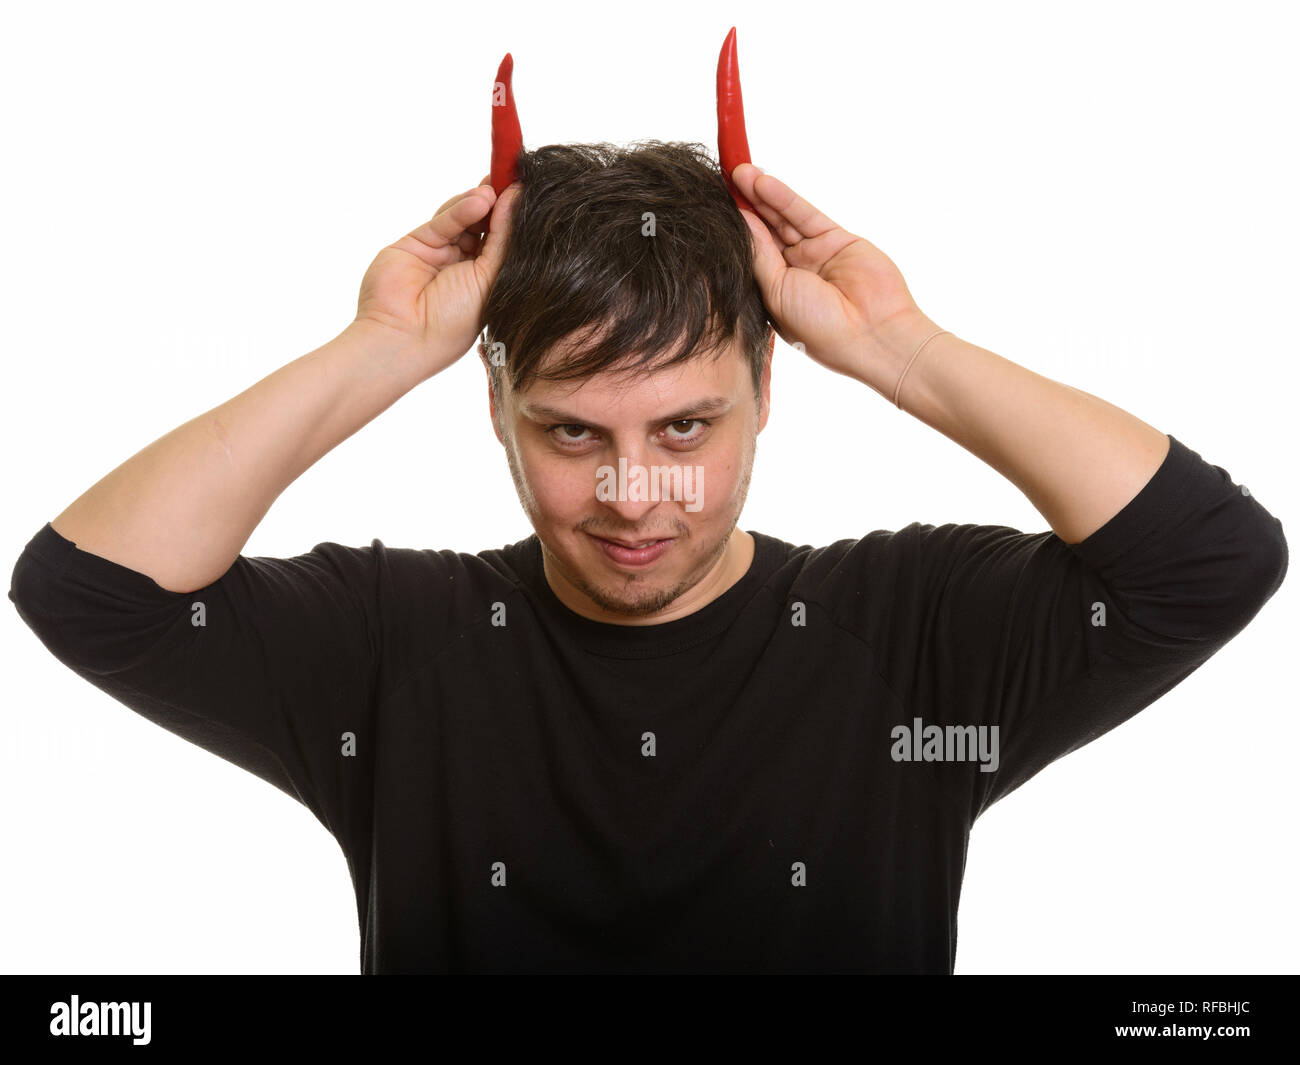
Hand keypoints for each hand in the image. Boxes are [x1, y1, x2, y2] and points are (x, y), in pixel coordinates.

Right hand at [350, 174, 519, 378]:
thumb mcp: (489, 280)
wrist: (401, 336)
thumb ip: (504, 240)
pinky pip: (444, 222)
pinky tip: (479, 201)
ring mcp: (441, 255)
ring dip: (480, 204)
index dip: (516, 221)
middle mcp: (465, 268)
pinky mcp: (418, 243)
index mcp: (488, 284)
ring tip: (493, 192)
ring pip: (464, 220)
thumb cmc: (452, 322)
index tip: (531, 194)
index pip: (506, 245)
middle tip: (513, 180)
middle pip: (486, 227)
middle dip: (499, 205)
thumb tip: (519, 201)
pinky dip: (460, 210)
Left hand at [730, 163, 933, 389]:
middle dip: (744, 205)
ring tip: (739, 172)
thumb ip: (759, 256)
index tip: (711, 205)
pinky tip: (764, 182)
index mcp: (774, 292)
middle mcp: (793, 271)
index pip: (749, 253)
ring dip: (761, 195)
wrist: (872, 334)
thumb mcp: (776, 293)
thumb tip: (739, 224)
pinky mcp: (836, 239)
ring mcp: (814, 254)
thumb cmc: (820, 328)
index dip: (733, 229)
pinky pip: (805, 214)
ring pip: (782, 219)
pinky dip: (785, 198)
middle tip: (722, 178)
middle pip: (764, 231)